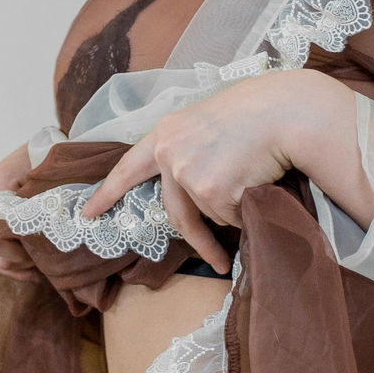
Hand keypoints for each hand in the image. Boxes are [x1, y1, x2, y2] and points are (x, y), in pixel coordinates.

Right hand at [0, 143, 39, 276]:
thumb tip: (34, 246)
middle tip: (42, 262)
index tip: (40, 254)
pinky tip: (28, 269)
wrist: (40, 148)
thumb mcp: (45, 184)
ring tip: (37, 270)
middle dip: (17, 262)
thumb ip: (36, 212)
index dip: (16, 253)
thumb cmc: (47, 163)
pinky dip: (6, 261)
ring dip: (12, 266)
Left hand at [79, 71, 356, 275]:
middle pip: (177, 214)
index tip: (88, 213)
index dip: (107, 192)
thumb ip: (187, 149)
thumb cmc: (255, 114)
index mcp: (164, 134)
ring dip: (234, 209)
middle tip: (216, 260)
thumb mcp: (207, 122)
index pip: (127, 169)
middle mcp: (169, 155)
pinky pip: (232, 217)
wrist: (285, 112)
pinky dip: (248, 209)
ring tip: (254, 177)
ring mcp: (189, 175)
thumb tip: (190, 191)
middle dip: (200, 241)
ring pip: (211, 215)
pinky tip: (260, 182)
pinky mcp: (212, 192)